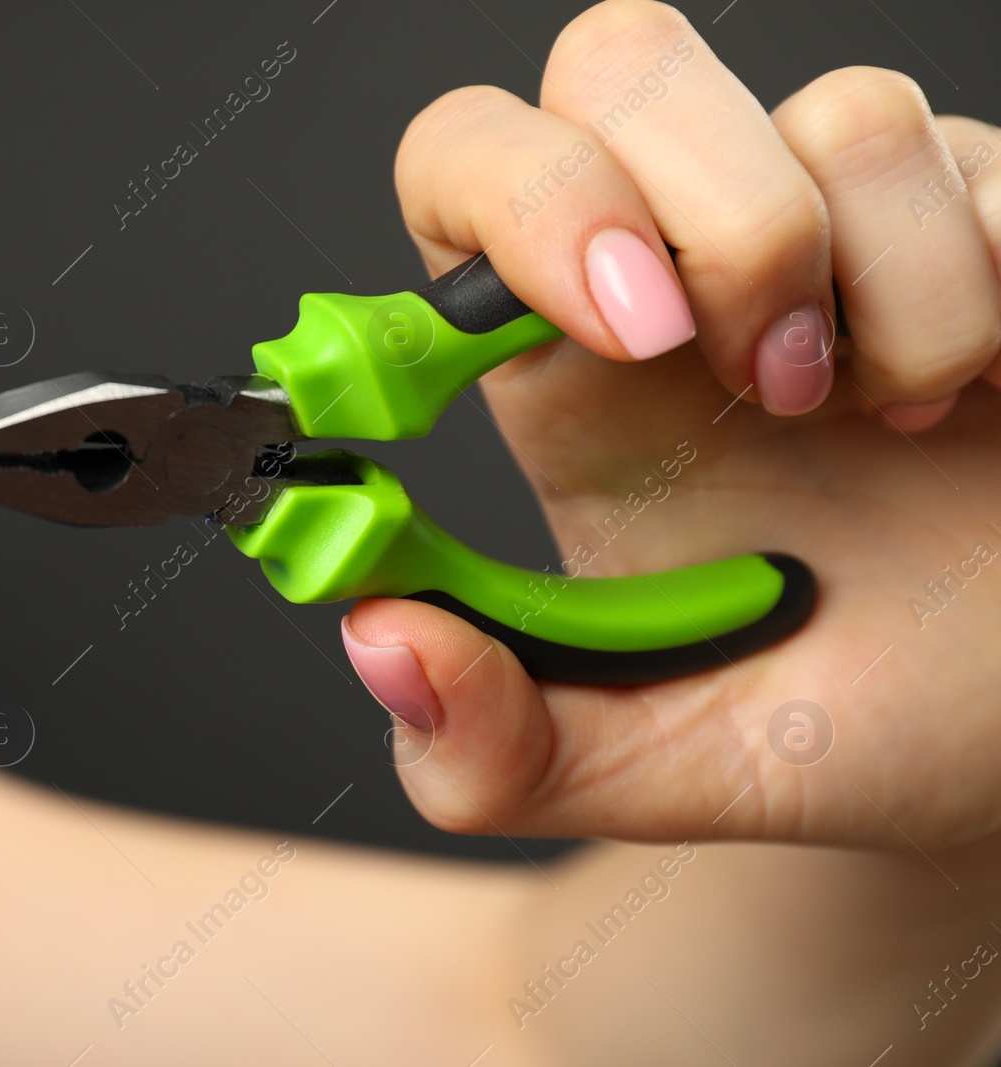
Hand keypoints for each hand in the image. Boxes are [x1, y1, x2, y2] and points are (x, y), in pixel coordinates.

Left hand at [343, 0, 1000, 851]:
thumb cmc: (837, 724)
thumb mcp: (658, 762)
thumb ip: (497, 745)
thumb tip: (376, 637)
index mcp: (568, 373)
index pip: (466, 169)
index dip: (514, 200)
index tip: (619, 331)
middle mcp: (687, 270)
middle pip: (617, 60)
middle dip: (708, 213)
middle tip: (767, 383)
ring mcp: (839, 227)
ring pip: (841, 109)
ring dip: (884, 291)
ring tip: (894, 421)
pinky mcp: (981, 219)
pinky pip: (979, 155)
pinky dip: (993, 280)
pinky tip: (984, 388)